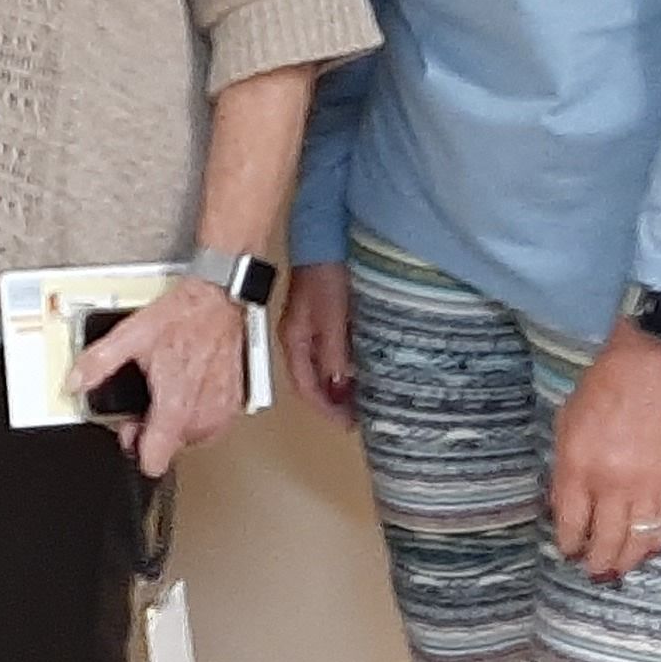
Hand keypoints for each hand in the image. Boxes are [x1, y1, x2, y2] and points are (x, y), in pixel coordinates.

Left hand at [71, 276, 246, 477]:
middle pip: (168, 446)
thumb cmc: (186, 315)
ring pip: (189, 437)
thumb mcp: (132, 334)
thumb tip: (74, 382)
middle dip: (152, 427)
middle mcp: (202, 415)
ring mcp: (221, 412)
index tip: (129, 431)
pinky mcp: (233, 406)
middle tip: (146, 397)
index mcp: (175, 404)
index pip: (155, 460)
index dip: (134, 448)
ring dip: (175, 419)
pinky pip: (209, 424)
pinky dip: (196, 411)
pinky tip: (187, 387)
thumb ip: (98, 362)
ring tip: (167, 389)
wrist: (221, 301)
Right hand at [280, 260, 357, 423]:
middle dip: (334, 400)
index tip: (348, 423)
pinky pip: (333, 350)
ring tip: (366, 395)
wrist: (324, 238)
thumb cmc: (324, 275)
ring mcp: (311, 326)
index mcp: (295, 340)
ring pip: (324, 366)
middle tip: (360, 414)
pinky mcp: (324, 315)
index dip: (325, 409)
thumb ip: (332, 353)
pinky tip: (364, 365)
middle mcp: (299, 337)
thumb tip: (337, 388)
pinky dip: (346, 364)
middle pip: (313, 379)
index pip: (305, 386)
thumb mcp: (331, 318)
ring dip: (341, 384)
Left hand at [550, 324, 660, 578]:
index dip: (568, 543)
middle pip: (605, 540)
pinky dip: (653, 543)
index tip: (566, 551)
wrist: (650, 367)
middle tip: (589, 570)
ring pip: (637, 540)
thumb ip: (564, 468)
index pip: (571, 522)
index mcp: (579, 466)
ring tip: (614, 570)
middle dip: (595, 561)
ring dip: (625, 560)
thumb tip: (564, 505)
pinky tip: (645, 550)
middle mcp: (612, 483)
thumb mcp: (565, 424)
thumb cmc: (601, 388)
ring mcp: (644, 485)